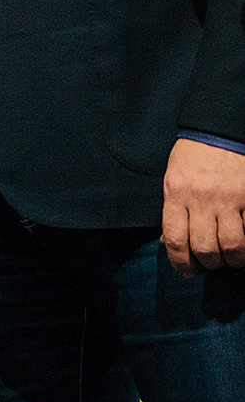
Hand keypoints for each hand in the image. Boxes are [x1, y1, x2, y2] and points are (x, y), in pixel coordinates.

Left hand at [161, 137, 244, 275]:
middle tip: (211, 263)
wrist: (217, 130)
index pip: (175, 239)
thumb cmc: (192, 157)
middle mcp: (201, 198)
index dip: (180, 263)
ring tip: (232, 257)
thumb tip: (169, 243)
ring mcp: (228, 198)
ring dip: (233, 259)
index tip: (186, 272)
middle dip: (208, 263)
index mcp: (175, 194)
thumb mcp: (173, 180)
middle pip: (204, 247)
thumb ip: (173, 211)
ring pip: (232, 245)